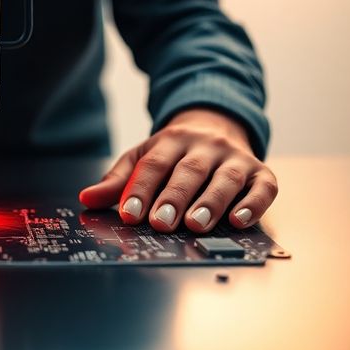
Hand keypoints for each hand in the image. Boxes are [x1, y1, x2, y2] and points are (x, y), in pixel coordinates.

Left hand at [78, 109, 277, 232]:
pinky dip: (253, 204)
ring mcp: (235, 158)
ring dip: (211, 202)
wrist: (218, 125)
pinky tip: (240, 220)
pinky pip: (262, 187)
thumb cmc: (175, 153)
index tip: (129, 215)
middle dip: (174, 198)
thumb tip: (86, 198)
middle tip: (160, 223)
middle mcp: (205, 146)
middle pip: (188, 171)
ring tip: (197, 224)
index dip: (140, 190)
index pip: (154, 165)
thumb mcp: (144, 157)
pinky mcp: (260, 172)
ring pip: (224, 179)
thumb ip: (118, 180)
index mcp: (171, 140)